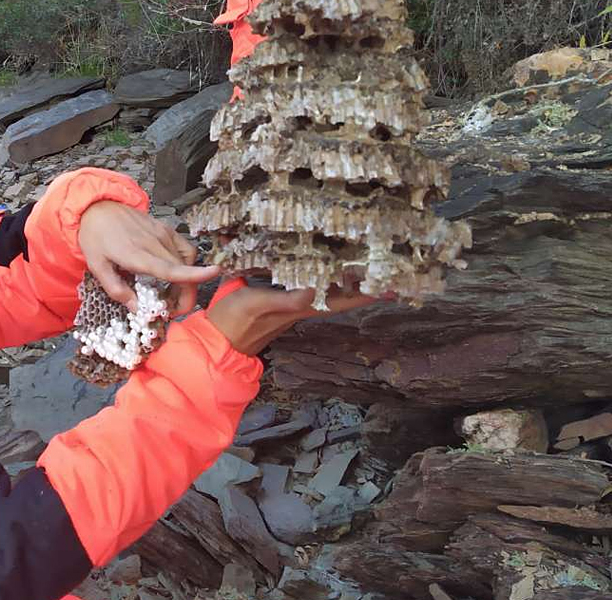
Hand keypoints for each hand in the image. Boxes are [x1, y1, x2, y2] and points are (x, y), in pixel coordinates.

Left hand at [79, 201, 219, 313]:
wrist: (98, 207)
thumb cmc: (95, 236)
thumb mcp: (97, 266)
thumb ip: (116, 289)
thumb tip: (137, 308)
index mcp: (137, 254)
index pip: (170, 268)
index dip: (192, 274)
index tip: (213, 274)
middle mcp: (154, 243)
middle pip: (182, 271)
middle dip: (183, 296)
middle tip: (172, 311)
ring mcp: (163, 234)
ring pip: (186, 262)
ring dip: (185, 282)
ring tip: (171, 294)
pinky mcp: (166, 229)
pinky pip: (185, 249)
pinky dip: (186, 263)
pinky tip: (176, 270)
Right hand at [206, 279, 379, 355]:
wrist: (216, 340)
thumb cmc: (233, 321)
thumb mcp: (255, 304)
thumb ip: (284, 300)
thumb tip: (314, 291)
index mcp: (300, 306)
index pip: (342, 299)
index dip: (367, 292)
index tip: (394, 285)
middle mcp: (303, 306)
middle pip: (342, 296)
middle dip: (366, 285)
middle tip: (393, 274)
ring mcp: (293, 305)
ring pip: (329, 292)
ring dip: (349, 281)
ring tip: (370, 269)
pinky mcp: (281, 301)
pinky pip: (311, 287)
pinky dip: (324, 278)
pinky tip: (327, 271)